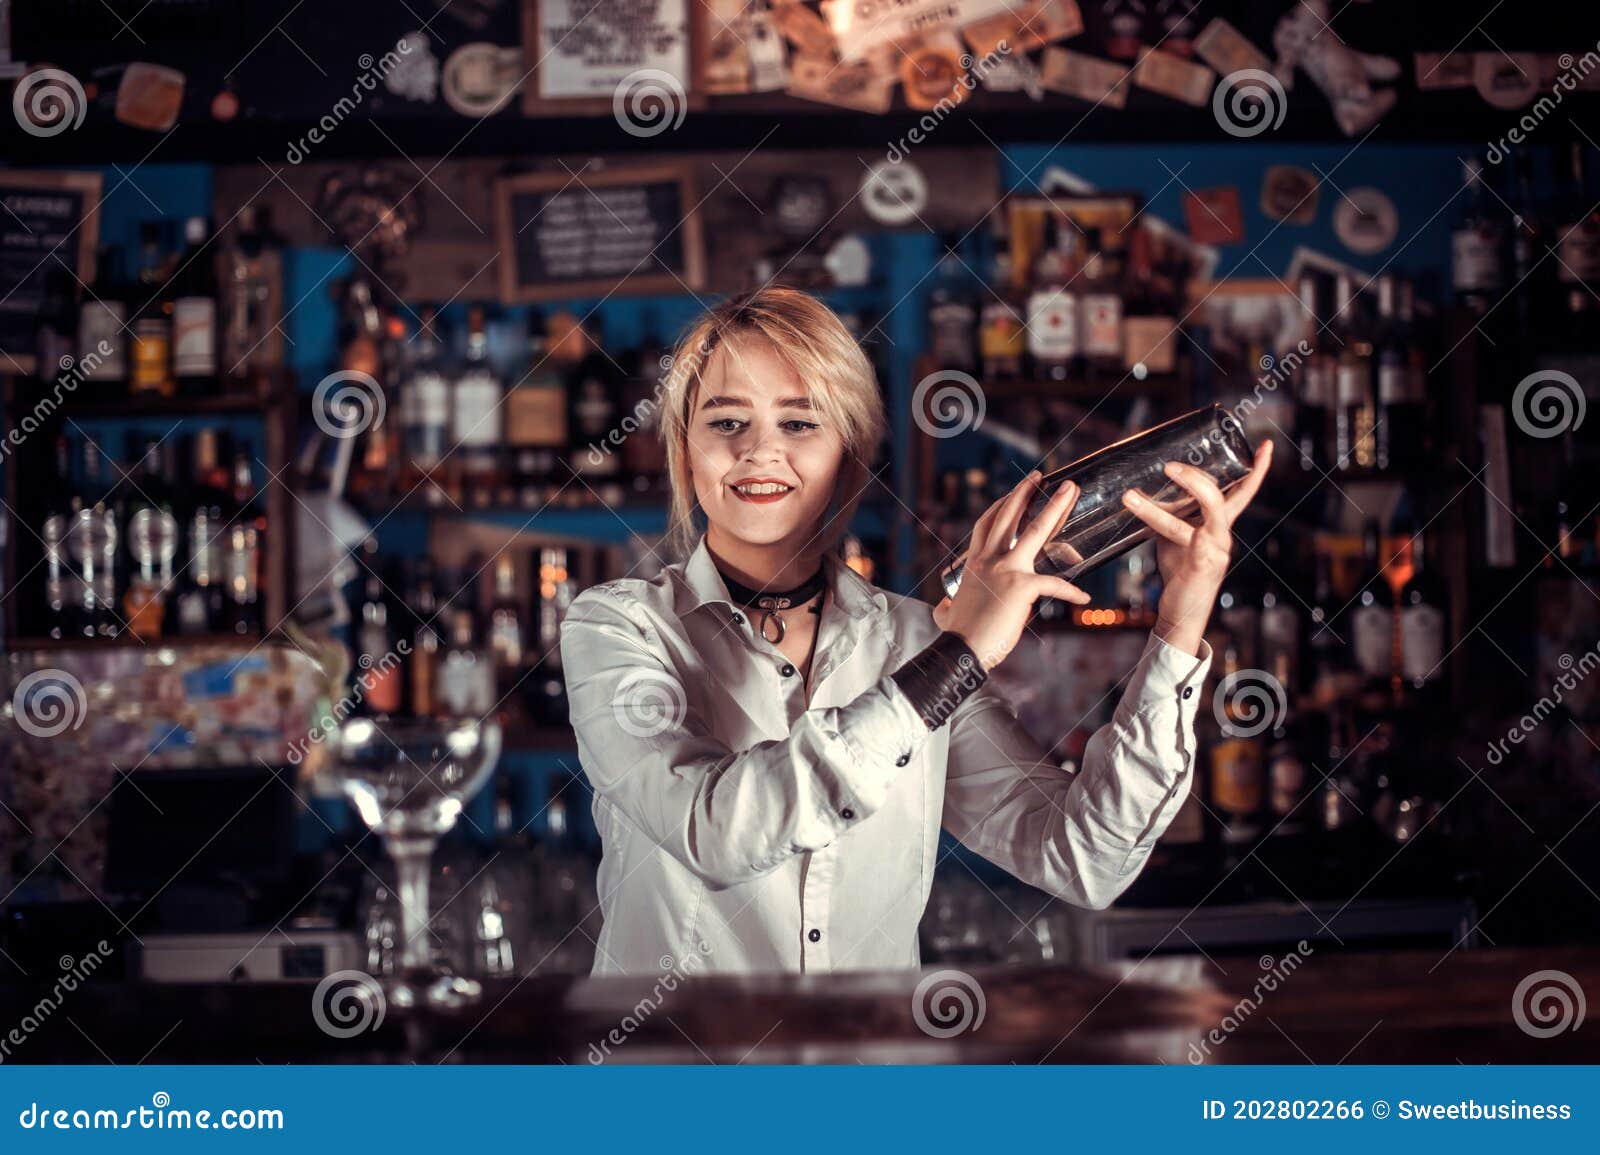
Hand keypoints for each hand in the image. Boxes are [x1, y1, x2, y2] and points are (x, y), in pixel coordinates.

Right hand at [933, 469, 1090, 670]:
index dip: (1001, 505)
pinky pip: (1054, 584)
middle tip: (1041, 475)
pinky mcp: (1021, 587)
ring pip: (1034, 531)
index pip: (987, 524)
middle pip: (1009, 515)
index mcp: (974, 563)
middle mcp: (989, 559)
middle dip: (1026, 492)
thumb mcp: (946, 613)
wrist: (962, 650)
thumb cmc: (957, 636)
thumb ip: (947, 605)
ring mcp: (1005, 570)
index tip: (1014, 493)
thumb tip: (944, 608)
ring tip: (1070, 490)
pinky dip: (1071, 592)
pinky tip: (1084, 597)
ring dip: (1054, 507)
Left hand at [1120, 440, 1273, 656]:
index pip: (1243, 493)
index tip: (1266, 446)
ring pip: (1202, 511)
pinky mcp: (1202, 561)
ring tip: (1132, 493)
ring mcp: (1216, 548)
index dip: (1256, 470)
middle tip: (1168, 465)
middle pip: (1221, 496)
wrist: (1180, 613)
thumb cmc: (1180, 572)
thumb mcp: (1175, 537)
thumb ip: (1173, 514)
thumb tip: (1147, 489)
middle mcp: (1223, 535)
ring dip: (1164, 500)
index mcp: (1221, 526)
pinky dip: (1155, 517)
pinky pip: (1179, 532)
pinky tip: (1136, 508)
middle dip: (1197, 477)